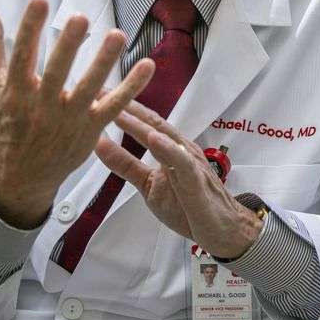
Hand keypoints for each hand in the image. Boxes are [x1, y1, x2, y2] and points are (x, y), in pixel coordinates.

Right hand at [0, 0, 154, 228]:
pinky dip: (132, 87)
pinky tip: (147, 65)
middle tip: (80, 18)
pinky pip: (114, 107)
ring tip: (117, 34)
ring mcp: (69, 119)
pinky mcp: (91, 128)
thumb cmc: (7, 122)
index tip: (39, 1)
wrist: (22, 174)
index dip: (29, 29)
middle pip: (57, 73)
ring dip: (104, 62)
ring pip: (89, 88)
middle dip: (68, 46)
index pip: (22, 56)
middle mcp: (42, 106)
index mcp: (16, 92)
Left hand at [95, 100, 262, 258]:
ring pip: (164, 137)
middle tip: (101, 90)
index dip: (121, 107)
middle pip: (152, 122)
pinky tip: (153, 139)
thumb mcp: (148, 184)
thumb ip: (126, 165)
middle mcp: (180, 148)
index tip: (97, 92)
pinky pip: (181, 163)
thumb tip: (100, 145)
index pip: (143, 122)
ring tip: (120, 109)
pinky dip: (167, 149)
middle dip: (126, 106)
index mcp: (169, 147)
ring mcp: (189, 162)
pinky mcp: (196, 180)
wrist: (222, 230)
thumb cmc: (188, 206)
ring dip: (141, 123)